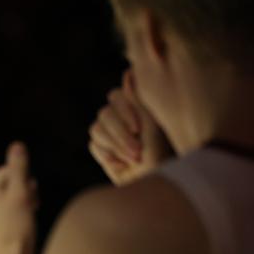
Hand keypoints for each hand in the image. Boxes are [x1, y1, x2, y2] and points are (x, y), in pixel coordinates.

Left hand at [0, 141, 38, 253]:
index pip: (15, 170)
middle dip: (26, 194)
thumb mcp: (21, 194)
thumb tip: (17, 144)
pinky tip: (20, 228)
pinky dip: (20, 215)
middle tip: (26, 213)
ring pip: (15, 196)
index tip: (27, 202)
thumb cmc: (14, 230)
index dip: (27, 185)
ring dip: (25, 205)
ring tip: (24, 222)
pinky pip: (11, 209)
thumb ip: (19, 168)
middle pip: (14, 182)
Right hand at [88, 70, 172, 185]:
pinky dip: (108, 155)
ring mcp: (110, 134)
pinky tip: (121, 163)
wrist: (152, 182)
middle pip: (104, 113)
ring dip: (116, 146)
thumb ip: (138, 99)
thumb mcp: (152, 124)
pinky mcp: (102, 149)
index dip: (123, 111)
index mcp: (136, 107)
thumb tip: (128, 71)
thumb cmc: (159, 154)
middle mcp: (121, 118)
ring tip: (132, 159)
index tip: (138, 129)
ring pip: (97, 129)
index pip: (116, 96)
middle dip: (120, 134)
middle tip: (137, 151)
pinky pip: (94, 144)